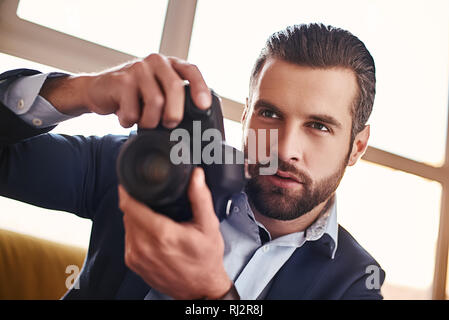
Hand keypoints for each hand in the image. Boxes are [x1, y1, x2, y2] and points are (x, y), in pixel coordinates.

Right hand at [40, 54, 210, 128]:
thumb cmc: (134, 95)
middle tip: (170, 123)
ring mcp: (137, 68)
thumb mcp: (157, 93)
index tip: (203, 106)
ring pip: (155, 101)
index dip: (200, 88)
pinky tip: (126, 117)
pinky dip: (130, 121)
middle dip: (175, 112)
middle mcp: (156, 62)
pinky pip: (133, 110)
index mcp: (170, 64)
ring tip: (142, 121)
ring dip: (150, 121)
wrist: (98, 90)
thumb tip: (196, 117)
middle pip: (175, 87)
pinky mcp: (120, 80)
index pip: (191, 71)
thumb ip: (175, 99)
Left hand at [118, 167, 231, 299]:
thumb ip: (200, 198)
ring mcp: (136, 257)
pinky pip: (128, 238)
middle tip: (152, 199)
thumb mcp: (209, 225)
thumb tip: (196, 176)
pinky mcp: (133, 264)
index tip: (131, 183)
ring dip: (135, 216)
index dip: (128, 191)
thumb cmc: (206, 259)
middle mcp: (144, 247)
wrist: (201, 289)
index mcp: (162, 234)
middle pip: (127, 213)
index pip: (130, 205)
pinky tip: (152, 231)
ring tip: (154, 215)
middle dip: (136, 202)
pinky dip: (136, 231)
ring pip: (126, 225)